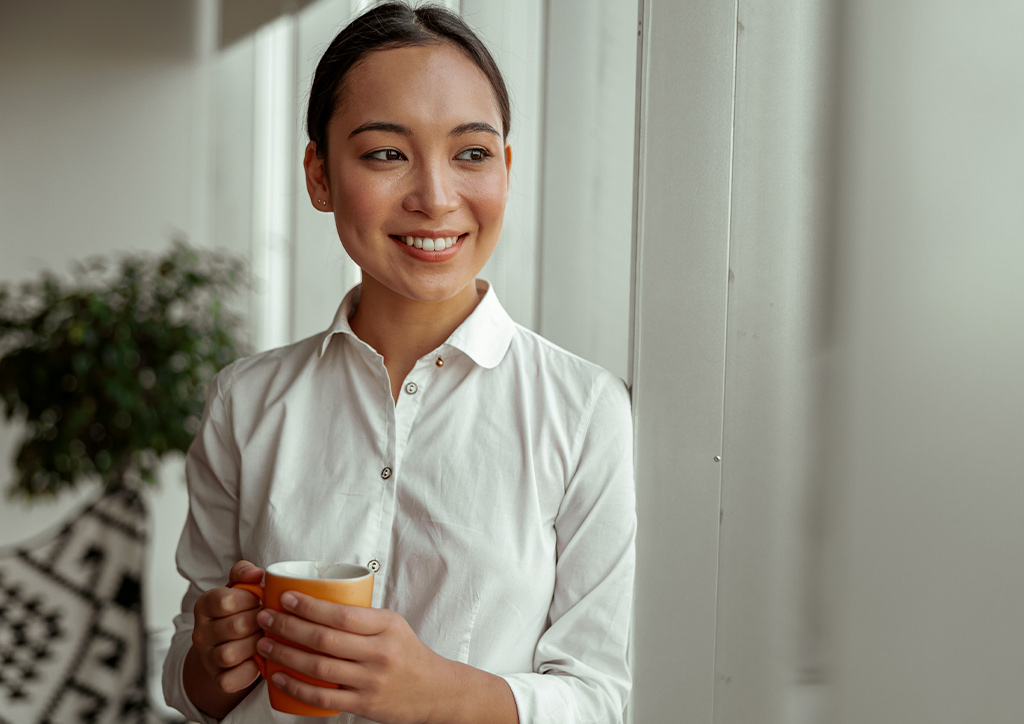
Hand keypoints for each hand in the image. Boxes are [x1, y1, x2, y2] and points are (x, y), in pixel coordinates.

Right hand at [191, 560, 264, 693]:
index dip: (251, 599)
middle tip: (271, 620)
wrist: (229, 645)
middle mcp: (200, 633)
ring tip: (267, 638)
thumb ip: (244, 574)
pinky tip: (261, 658)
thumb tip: (257, 573)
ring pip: (231, 654)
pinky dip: (250, 671)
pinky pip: (231, 679)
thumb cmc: (240, 612)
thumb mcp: (239, 589)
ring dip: (256, 645)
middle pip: (235, 626)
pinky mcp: (218, 679)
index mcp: (204, 606)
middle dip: (260, 622)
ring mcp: (207, 658)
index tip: (262, 600)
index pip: (226, 600)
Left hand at [255, 592, 454, 723]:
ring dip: (285, 655)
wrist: (435, 690)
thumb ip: (361, 617)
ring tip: (264, 644)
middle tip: (266, 618)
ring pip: (319, 667)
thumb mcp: (393, 625)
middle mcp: (379, 653)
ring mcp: (371, 681)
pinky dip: (297, 687)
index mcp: (386, 627)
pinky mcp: (364, 704)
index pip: (342, 614)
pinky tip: (279, 677)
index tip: (285, 597)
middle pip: (325, 639)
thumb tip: (317, 601)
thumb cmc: (407, 653)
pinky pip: (323, 697)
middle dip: (288, 627)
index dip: (310, 606)